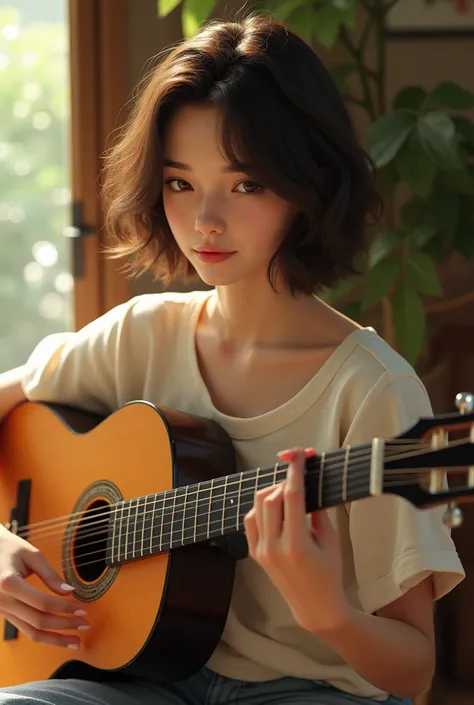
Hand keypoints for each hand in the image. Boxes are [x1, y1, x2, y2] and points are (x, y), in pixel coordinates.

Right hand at [0, 525, 88, 648]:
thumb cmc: (8, 547)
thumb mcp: (31, 555)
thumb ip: (50, 575)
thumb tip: (69, 592)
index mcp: (8, 584)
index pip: (43, 603)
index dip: (64, 608)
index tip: (82, 609)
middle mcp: (2, 602)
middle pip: (38, 622)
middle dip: (64, 625)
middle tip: (85, 625)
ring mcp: (1, 610)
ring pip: (30, 632)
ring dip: (55, 638)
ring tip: (75, 641)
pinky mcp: (3, 613)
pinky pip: (25, 628)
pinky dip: (43, 634)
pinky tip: (58, 636)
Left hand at [243, 447, 349, 634]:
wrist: (314, 606)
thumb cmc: (329, 572)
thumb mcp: (331, 540)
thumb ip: (318, 511)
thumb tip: (310, 482)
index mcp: (297, 545)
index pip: (292, 497)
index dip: (295, 471)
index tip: (298, 455)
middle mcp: (274, 547)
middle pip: (271, 498)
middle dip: (284, 481)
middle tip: (297, 477)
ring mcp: (261, 551)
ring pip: (257, 506)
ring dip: (272, 493)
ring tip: (288, 494)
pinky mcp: (254, 554)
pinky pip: (250, 520)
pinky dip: (261, 507)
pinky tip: (275, 508)